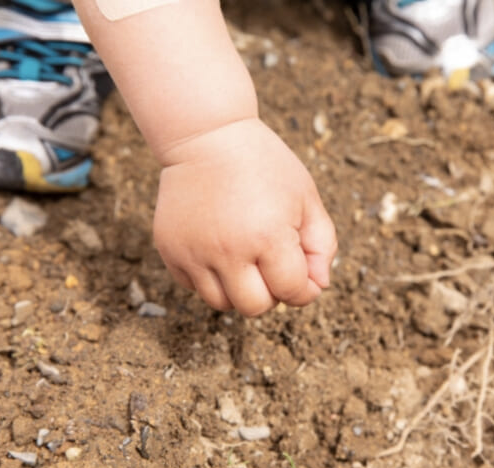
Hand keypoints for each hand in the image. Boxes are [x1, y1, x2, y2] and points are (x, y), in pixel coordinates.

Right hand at [153, 118, 337, 315]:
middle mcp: (228, 250)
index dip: (305, 288)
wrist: (205, 135)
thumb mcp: (307, 197)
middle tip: (271, 264)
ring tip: (245, 256)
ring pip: (221, 303)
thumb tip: (317, 287)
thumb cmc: (264, 165)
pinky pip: (193, 286)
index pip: (292, 292)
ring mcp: (194, 252)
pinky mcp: (170, 250)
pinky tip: (218, 246)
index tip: (304, 272)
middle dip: (271, 293)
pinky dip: (210, 277)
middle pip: (255, 307)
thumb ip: (322, 245)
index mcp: (269, 237)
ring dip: (239, 289)